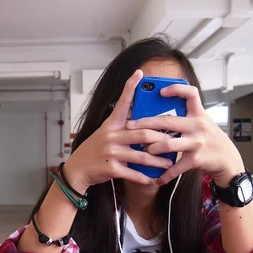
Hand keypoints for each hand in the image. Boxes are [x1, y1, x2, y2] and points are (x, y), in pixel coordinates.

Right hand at [64, 70, 174, 192]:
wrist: (78, 169)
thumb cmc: (95, 151)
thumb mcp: (105, 134)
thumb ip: (122, 129)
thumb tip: (146, 127)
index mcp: (111, 125)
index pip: (122, 102)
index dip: (130, 87)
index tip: (140, 74)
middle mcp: (111, 136)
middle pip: (143, 134)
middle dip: (161, 139)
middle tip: (174, 141)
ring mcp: (111, 152)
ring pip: (142, 155)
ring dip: (158, 161)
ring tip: (169, 162)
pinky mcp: (111, 168)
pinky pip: (133, 172)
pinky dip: (144, 177)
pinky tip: (153, 178)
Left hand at [125, 84, 244, 186]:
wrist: (228, 159)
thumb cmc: (210, 139)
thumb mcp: (201, 123)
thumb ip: (185, 117)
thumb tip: (158, 114)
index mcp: (198, 114)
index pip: (190, 94)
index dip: (176, 89)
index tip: (161, 91)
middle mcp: (197, 126)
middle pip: (168, 121)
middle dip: (146, 123)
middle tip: (130, 125)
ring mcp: (196, 143)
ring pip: (168, 144)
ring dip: (152, 148)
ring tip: (144, 150)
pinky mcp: (196, 159)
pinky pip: (176, 167)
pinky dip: (165, 174)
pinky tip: (157, 178)